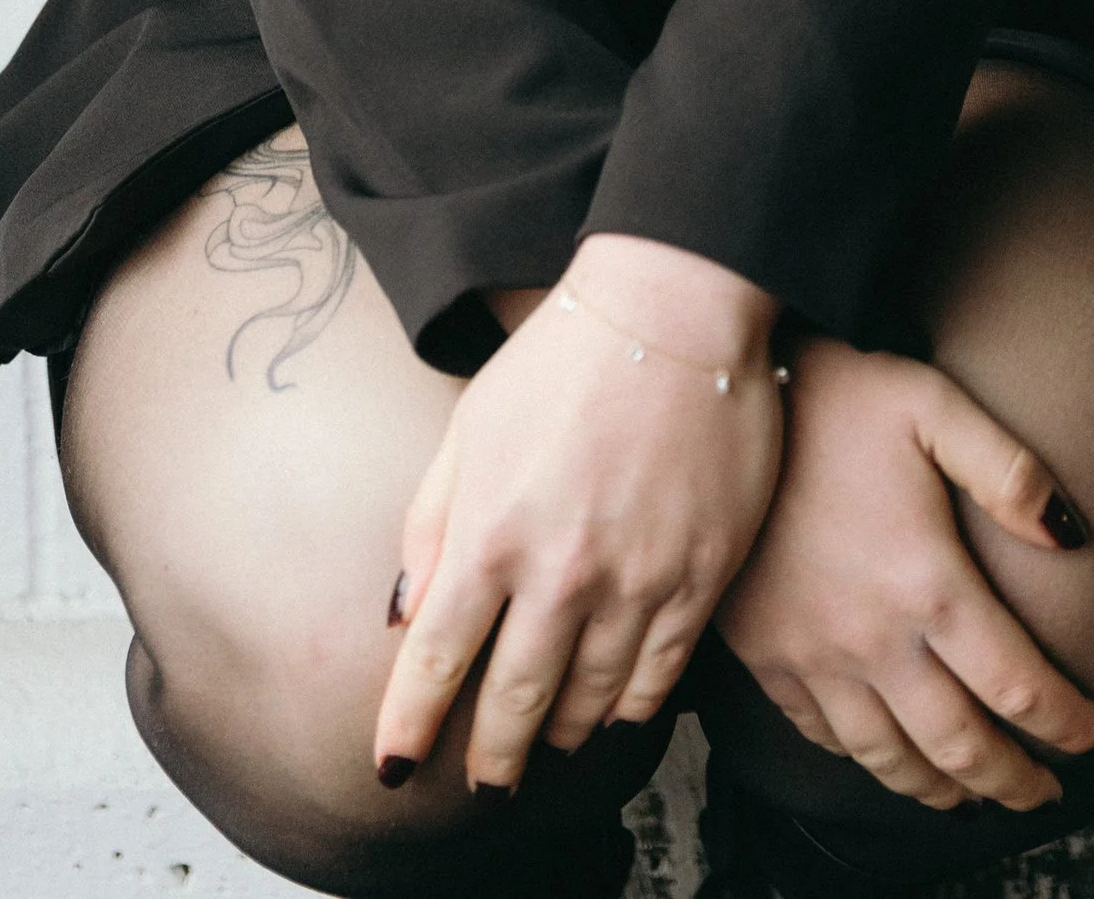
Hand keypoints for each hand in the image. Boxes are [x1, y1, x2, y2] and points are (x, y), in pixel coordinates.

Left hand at [374, 234, 784, 794]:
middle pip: (515, 701)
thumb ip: (431, 524)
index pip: (436, 659)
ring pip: (589, 700)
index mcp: (492, 532)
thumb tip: (406, 612)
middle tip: (484, 783)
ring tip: (545, 747)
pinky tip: (612, 715)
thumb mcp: (470, 427)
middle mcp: (561, 572)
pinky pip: (659, 675)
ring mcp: (637, 581)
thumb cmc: (562, 358)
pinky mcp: (699, 578)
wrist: (675, 309)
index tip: (394, 767)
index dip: (411, 724)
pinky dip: (629, 708)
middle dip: (491, 756)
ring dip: (559, 735)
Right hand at [713, 335, 1093, 814]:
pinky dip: (864, 760)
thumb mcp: (934, 404)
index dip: (1069, 724)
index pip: (1019, 687)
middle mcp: (873, 638)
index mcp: (928, 583)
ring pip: (889, 759)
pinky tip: (885, 753)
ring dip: (940, 791)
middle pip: (961, 746)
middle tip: (1044, 796)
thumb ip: (1010, 471)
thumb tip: (1072, 535)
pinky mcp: (765, 655)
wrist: (714, 400)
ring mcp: (813, 655)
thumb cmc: (838, 394)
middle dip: (1015, 784)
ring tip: (972, 797)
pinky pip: (822, 735)